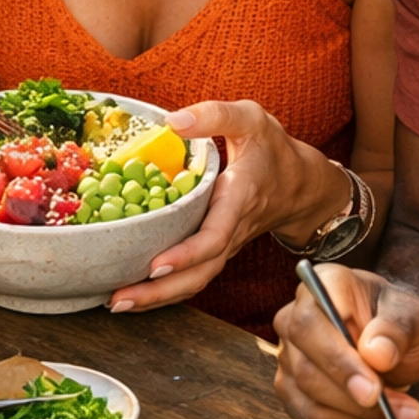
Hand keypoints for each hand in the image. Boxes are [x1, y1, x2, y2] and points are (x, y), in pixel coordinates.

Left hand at [106, 100, 335, 313]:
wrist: (301, 185)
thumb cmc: (273, 150)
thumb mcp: (251, 119)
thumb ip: (216, 115)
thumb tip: (173, 122)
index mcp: (238, 198)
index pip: (215, 236)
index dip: (187, 254)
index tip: (157, 264)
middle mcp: (232, 230)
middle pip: (199, 272)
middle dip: (160, 290)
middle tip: (120, 300)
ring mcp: (225, 245)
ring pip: (196, 281)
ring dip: (157, 297)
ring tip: (117, 303)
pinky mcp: (216, 250)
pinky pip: (194, 277)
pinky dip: (165, 291)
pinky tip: (136, 295)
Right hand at [272, 263, 418, 418]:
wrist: (394, 342)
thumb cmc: (397, 321)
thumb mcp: (412, 315)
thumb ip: (397, 328)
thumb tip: (377, 355)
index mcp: (320, 287)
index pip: (311, 322)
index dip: (338, 360)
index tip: (374, 390)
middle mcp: (292, 319)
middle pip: (306, 366)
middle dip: (353, 398)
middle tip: (401, 414)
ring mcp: (288, 357)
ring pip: (308, 398)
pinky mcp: (292, 390)